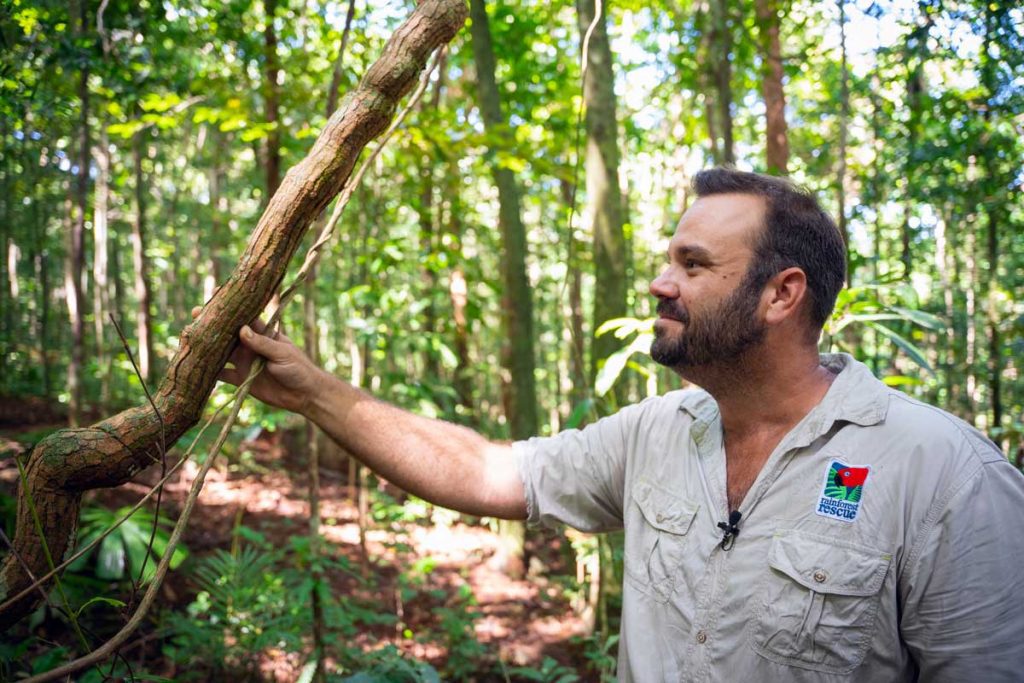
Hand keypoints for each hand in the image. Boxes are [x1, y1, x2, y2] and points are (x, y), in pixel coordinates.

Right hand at [192, 307, 321, 414]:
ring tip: (190, 340)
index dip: (230, 309)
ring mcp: (244, 362)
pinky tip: (196, 368)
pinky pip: (222, 375)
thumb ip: (263, 343)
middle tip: (194, 317)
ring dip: (207, 348)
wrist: (304, 394)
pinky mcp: (242, 379)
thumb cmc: (299, 368)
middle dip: (212, 326)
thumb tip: (242, 330)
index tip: (214, 298)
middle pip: (227, 334)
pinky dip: (210, 372)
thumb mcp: (283, 353)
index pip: (244, 318)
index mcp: (262, 334)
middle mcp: (250, 346)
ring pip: (221, 353)